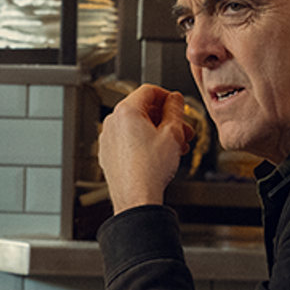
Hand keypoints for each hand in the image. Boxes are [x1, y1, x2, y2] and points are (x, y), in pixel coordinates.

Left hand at [99, 86, 193, 210]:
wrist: (137, 198)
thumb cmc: (151, 169)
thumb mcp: (172, 133)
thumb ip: (175, 109)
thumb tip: (175, 99)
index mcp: (126, 111)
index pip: (149, 91)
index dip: (168, 96)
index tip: (177, 105)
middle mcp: (112, 122)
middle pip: (143, 109)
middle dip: (166, 118)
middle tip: (182, 129)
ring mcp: (108, 139)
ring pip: (136, 126)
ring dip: (158, 132)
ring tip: (175, 146)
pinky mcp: (108, 154)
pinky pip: (128, 141)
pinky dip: (144, 143)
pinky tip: (159, 155)